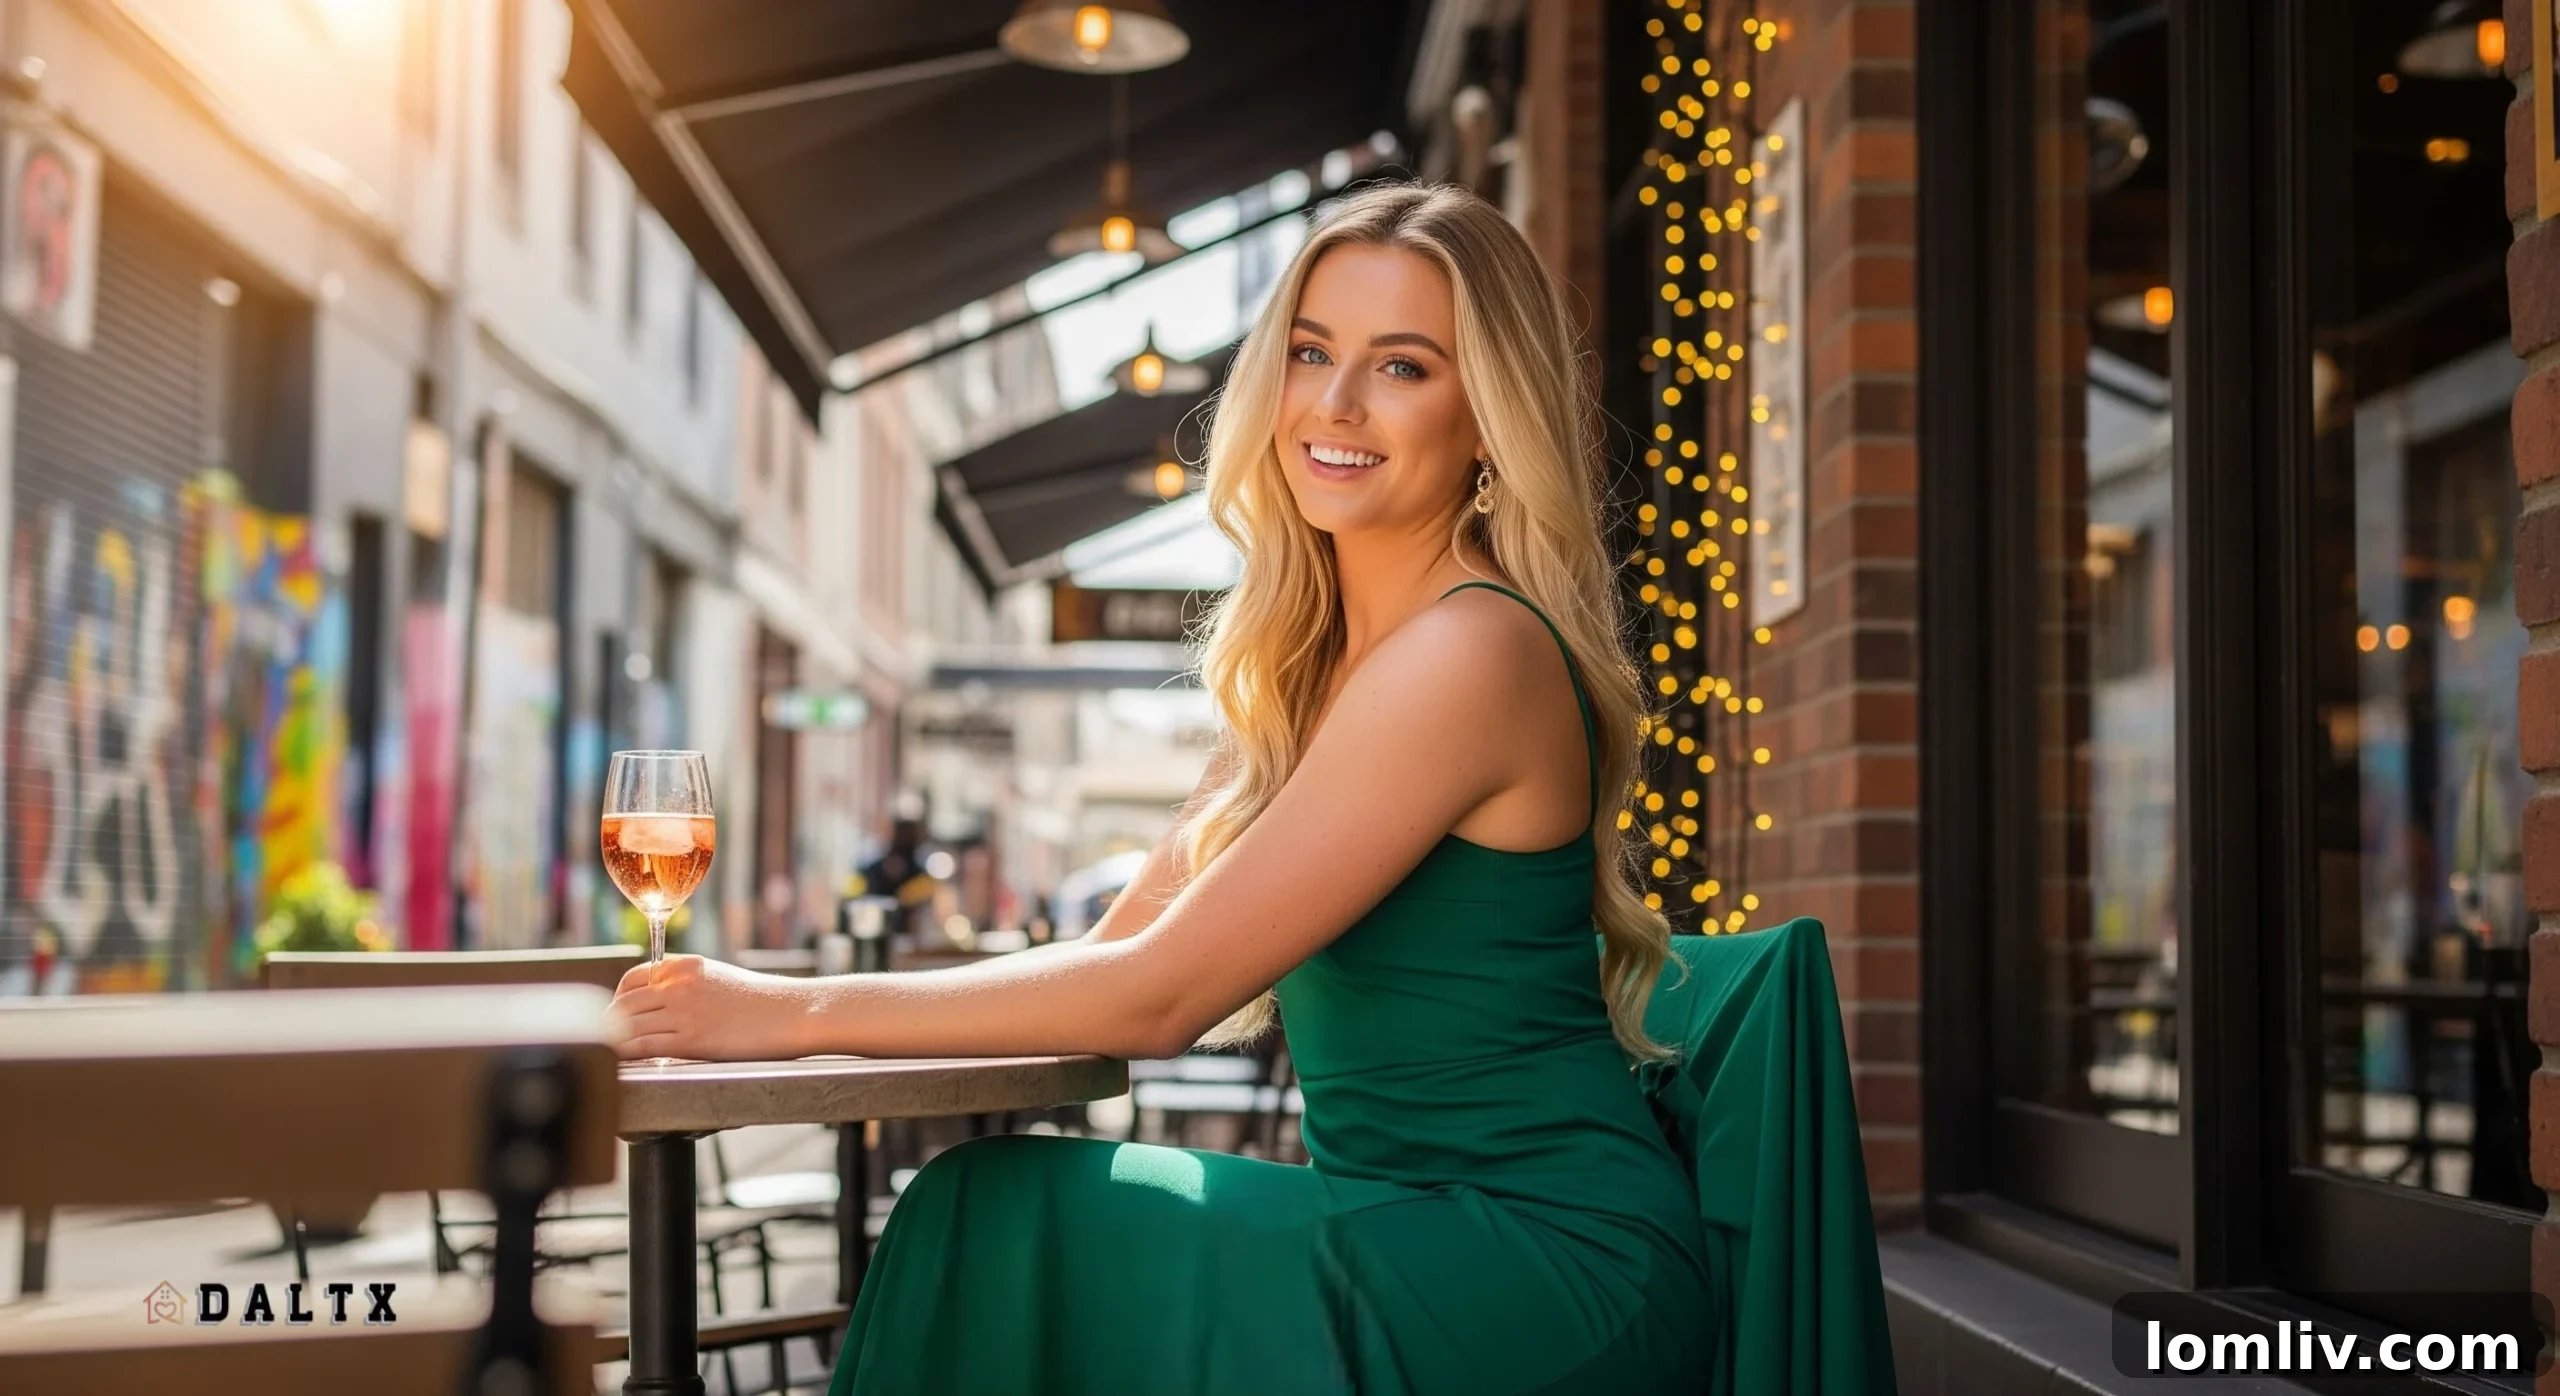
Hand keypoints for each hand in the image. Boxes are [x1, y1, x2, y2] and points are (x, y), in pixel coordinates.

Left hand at [608, 955, 817, 1061]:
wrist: (792, 1013)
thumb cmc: (762, 1000)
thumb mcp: (718, 976)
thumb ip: (685, 982)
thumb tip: (656, 997)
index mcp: (685, 966)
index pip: (633, 977)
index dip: (618, 997)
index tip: (617, 1013)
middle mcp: (680, 985)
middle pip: (624, 1003)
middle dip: (610, 1022)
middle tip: (611, 1039)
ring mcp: (685, 1011)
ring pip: (628, 1025)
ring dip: (614, 1040)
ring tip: (612, 1054)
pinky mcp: (692, 1039)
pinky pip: (644, 1046)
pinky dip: (627, 1054)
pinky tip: (626, 1061)